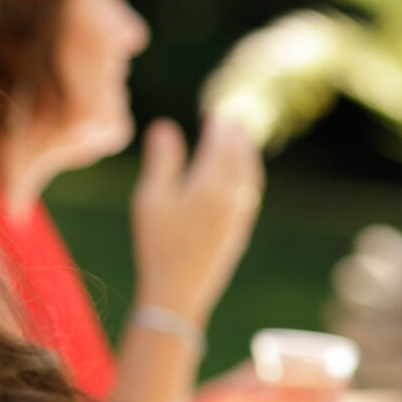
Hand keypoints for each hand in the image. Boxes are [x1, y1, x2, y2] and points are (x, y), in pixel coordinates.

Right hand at [130, 113, 261, 325]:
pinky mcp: (239, 230)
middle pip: (240, 157)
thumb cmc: (158, 242)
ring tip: (241, 142)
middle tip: (232, 121)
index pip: (221, 145)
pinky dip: (247, 176)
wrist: (178, 289)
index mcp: (211, 184)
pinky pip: (250, 193)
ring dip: (247, 155)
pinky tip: (239, 178)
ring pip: (250, 176)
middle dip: (237, 137)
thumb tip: (165, 127)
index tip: (215, 113)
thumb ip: (162, 161)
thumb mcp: (151, 198)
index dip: (219, 127)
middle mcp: (232, 196)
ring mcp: (239, 215)